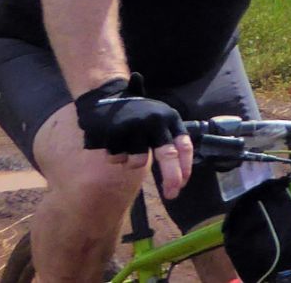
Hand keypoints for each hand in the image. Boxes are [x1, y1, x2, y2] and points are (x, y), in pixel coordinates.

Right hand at [73, 75, 194, 198]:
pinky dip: (113, 156)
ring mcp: (135, 126)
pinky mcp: (115, 132)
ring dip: (129, 162)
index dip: (186, 167)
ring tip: (124, 146)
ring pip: (137, 161)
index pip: (184, 145)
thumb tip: (179, 177)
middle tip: (172, 195)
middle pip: (168, 155)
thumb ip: (167, 141)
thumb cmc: (135, 112)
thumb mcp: (158, 119)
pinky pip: (116, 159)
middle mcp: (155, 121)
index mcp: (170, 118)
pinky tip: (110, 141)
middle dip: (172, 178)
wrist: (105, 94)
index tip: (183, 184)